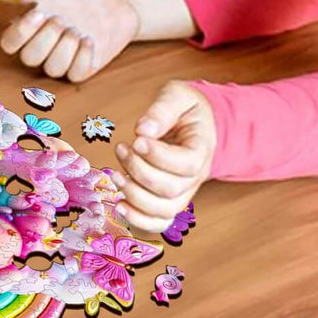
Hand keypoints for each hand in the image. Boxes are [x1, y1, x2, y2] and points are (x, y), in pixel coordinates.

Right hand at [0, 0, 138, 81]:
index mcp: (31, 25)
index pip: (10, 42)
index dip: (19, 33)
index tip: (38, 13)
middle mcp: (44, 45)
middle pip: (29, 58)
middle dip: (44, 39)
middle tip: (61, 18)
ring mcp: (64, 58)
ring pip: (52, 69)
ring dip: (64, 49)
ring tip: (77, 29)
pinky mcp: (84, 67)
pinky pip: (75, 75)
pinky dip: (81, 58)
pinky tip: (89, 40)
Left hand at [111, 81, 216, 232]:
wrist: (196, 123)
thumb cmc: (185, 108)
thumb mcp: (178, 96)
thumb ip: (163, 109)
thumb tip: (144, 130)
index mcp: (202, 149)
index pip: (186, 164)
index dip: (158, 156)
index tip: (136, 139)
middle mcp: (196, 176)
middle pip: (171, 189)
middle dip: (139, 171)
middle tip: (121, 148)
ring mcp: (183, 191)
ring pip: (163, 209)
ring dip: (134, 195)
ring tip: (115, 174)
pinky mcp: (168, 200)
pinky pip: (159, 222)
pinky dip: (139, 220)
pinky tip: (119, 205)